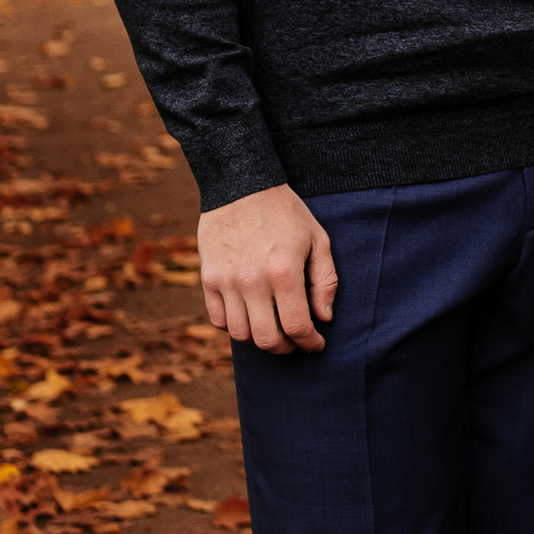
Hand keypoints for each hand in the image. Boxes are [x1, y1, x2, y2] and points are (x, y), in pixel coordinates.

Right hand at [199, 185, 338, 353]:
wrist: (241, 185)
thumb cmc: (285, 212)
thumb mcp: (317, 238)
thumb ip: (325, 280)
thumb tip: (323, 318)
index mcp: (284, 271)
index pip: (297, 327)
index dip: (310, 343)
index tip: (316, 344)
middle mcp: (252, 280)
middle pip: (267, 340)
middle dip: (286, 348)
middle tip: (296, 340)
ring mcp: (226, 281)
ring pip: (241, 335)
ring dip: (260, 339)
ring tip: (273, 328)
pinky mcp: (208, 278)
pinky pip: (218, 320)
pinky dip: (235, 326)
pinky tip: (250, 316)